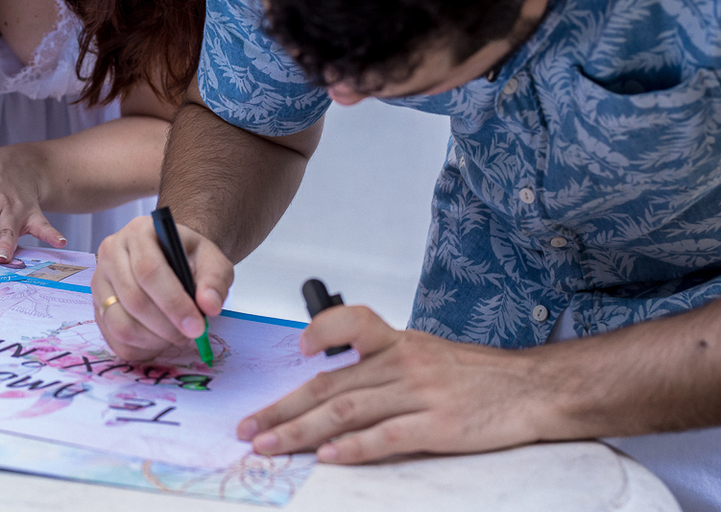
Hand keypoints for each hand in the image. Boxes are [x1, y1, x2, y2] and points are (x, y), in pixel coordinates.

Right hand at [93, 215, 233, 361]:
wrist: (172, 258)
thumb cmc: (189, 258)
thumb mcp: (212, 260)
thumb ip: (214, 281)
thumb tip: (209, 307)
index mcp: (139, 232)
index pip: (149, 270)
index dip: (174, 303)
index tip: (197, 327)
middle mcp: (111, 253)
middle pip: (133, 299)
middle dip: (167, 326)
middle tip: (191, 336)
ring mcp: (99, 281)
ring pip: (120, 324)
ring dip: (153, 340)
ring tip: (176, 336)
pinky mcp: (96, 307)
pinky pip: (114, 340)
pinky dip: (141, 349)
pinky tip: (160, 340)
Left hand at [237, 305, 546, 463]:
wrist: (534, 389)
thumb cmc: (479, 376)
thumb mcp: (428, 353)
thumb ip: (384, 365)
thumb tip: (336, 388)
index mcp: (398, 344)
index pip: (352, 327)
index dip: (320, 334)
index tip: (296, 351)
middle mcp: (403, 364)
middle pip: (332, 384)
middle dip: (284, 408)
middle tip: (250, 427)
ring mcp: (421, 393)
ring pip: (348, 411)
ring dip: (303, 432)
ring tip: (271, 446)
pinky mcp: (439, 424)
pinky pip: (388, 436)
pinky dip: (355, 447)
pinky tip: (329, 457)